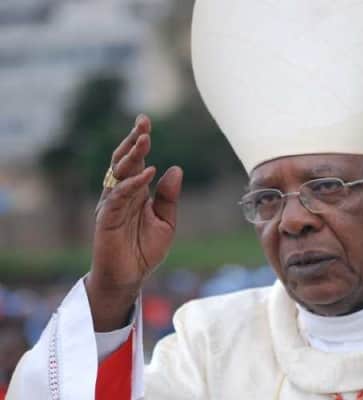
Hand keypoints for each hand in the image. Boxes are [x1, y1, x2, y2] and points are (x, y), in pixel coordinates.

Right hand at [86, 115, 182, 330]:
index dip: (139, 141)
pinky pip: (120, 197)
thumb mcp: (165, 221)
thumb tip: (175, 168)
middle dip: (134, 141)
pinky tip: (147, 172)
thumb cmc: (144, 250)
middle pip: (125, 161)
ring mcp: (113, 205)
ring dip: (132, 156)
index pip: (137, 161)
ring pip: (119, 174)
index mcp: (136, 192)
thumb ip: (168, 197)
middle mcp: (122, 194)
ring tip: (145, 139)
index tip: (145, 121)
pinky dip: (133, 184)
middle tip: (143, 123)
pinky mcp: (108, 219)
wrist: (130, 278)